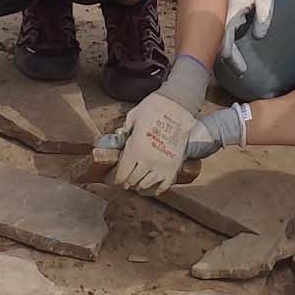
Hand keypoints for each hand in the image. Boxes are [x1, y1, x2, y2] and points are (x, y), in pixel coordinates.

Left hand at [108, 56, 212, 194]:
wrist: (178, 106)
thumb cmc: (154, 108)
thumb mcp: (133, 117)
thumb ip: (124, 132)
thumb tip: (116, 140)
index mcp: (135, 149)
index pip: (122, 174)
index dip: (116, 178)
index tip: (115, 178)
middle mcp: (148, 161)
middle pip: (133, 181)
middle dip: (127, 181)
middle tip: (125, 179)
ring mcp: (163, 166)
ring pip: (146, 186)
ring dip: (140, 185)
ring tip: (137, 182)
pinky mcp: (175, 167)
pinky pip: (164, 186)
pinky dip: (156, 189)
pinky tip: (152, 187)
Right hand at [219, 0, 279, 74]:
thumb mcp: (265, 1)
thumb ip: (263, 18)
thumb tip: (259, 37)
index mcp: (229, 13)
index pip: (225, 41)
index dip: (232, 58)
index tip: (241, 70)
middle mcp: (222, 16)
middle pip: (218, 44)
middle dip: (228, 61)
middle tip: (240, 74)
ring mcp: (222, 16)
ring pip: (218, 40)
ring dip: (226, 54)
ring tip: (238, 68)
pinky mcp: (225, 16)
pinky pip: (221, 34)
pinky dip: (226, 46)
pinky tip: (232, 54)